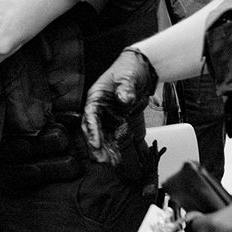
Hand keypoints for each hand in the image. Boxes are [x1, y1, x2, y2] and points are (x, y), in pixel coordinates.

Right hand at [81, 48, 158, 164]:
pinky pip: (113, 137)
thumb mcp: (128, 76)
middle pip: (94, 130)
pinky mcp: (115, 120)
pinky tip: (117, 159)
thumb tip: (124, 98)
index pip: (90, 115)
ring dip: (106, 150)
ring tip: (111, 163)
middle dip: (97, 145)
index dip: (92, 130)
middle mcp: (98, 108)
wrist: (141, 68)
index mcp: (96, 96)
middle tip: (102, 159)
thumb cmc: (129, 69)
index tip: (96, 143)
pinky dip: (114, 148)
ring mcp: (106, 115)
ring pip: (103, 136)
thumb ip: (125, 88)